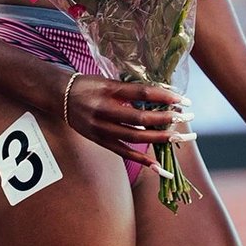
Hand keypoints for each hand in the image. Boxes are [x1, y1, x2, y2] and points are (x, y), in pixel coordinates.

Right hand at [62, 75, 194, 176]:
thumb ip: (131, 89)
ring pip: (134, 137)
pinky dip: (141, 159)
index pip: (141, 93)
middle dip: (166, 119)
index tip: (183, 99)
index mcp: (107, 89)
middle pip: (140, 118)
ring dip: (159, 138)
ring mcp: (100, 128)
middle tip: (186, 118)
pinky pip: (122, 152)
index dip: (164, 96)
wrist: (59, 96)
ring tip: (177, 137)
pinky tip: (158, 166)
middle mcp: (103, 110)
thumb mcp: (107, 80)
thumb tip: (162, 94)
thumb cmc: (87, 85)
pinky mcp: (98, 140)